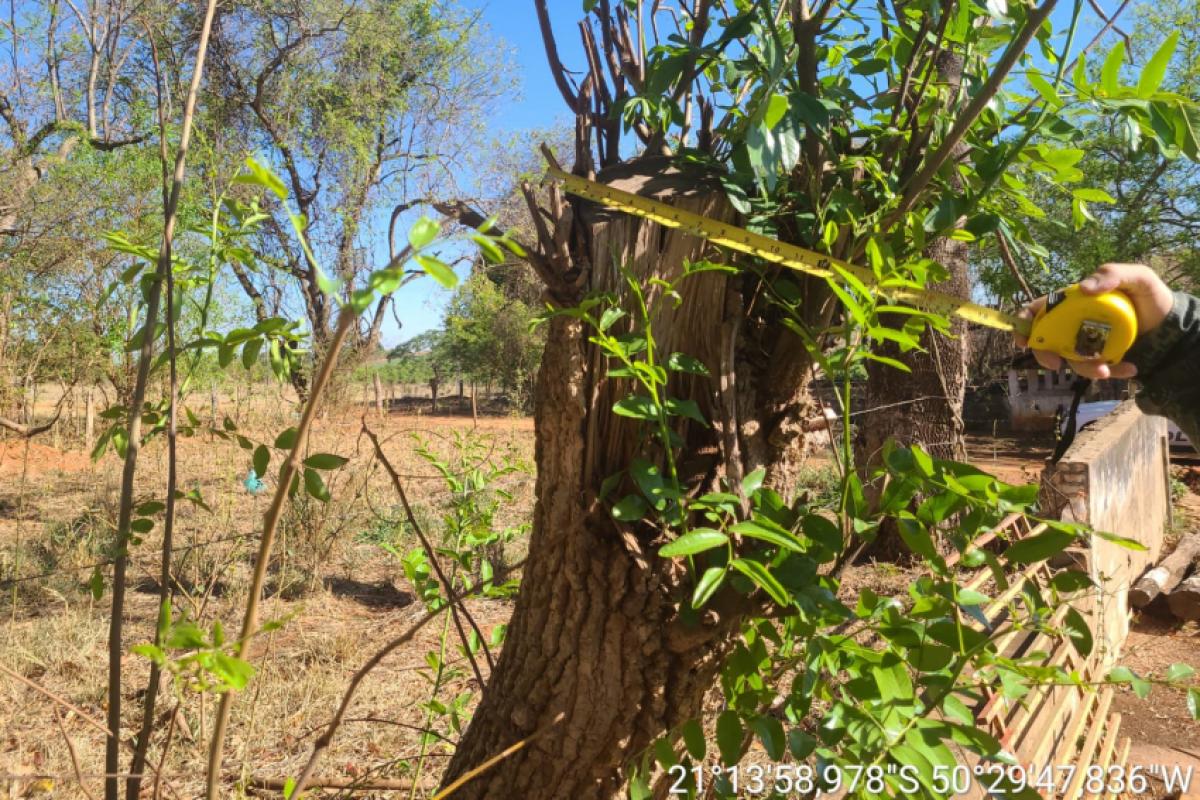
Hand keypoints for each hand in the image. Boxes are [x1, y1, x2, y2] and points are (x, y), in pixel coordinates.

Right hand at [1015, 263, 1173, 379]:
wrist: (1171, 321)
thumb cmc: (1148, 294)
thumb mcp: (1136, 276)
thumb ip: (1112, 274)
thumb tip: (1083, 289)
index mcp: (1073, 302)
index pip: (1040, 309)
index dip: (1024, 323)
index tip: (1023, 339)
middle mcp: (1074, 323)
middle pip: (1047, 340)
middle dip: (1045, 355)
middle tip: (1056, 364)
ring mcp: (1087, 342)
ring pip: (1072, 359)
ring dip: (1084, 368)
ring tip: (1106, 370)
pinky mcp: (1102, 357)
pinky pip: (1098, 368)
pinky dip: (1112, 372)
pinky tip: (1130, 369)